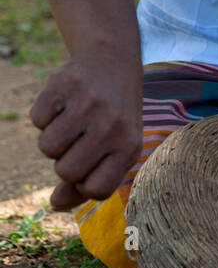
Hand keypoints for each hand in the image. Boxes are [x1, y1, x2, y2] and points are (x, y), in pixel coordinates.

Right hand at [30, 51, 141, 210]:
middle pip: (66, 171)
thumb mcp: (114, 149)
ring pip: (47, 148)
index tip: (89, 167)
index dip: (84, 184)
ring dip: (53, 139)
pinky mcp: (64, 85)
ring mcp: (88, 104)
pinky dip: (45, 115)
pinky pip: (37, 120)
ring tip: (72, 122)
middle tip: (80, 141)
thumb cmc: (113, 118)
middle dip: (65, 161)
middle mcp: (112, 126)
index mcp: (129, 146)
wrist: (112, 63)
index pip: (96, 190)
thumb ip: (87, 183)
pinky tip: (65, 103)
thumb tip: (56, 204)